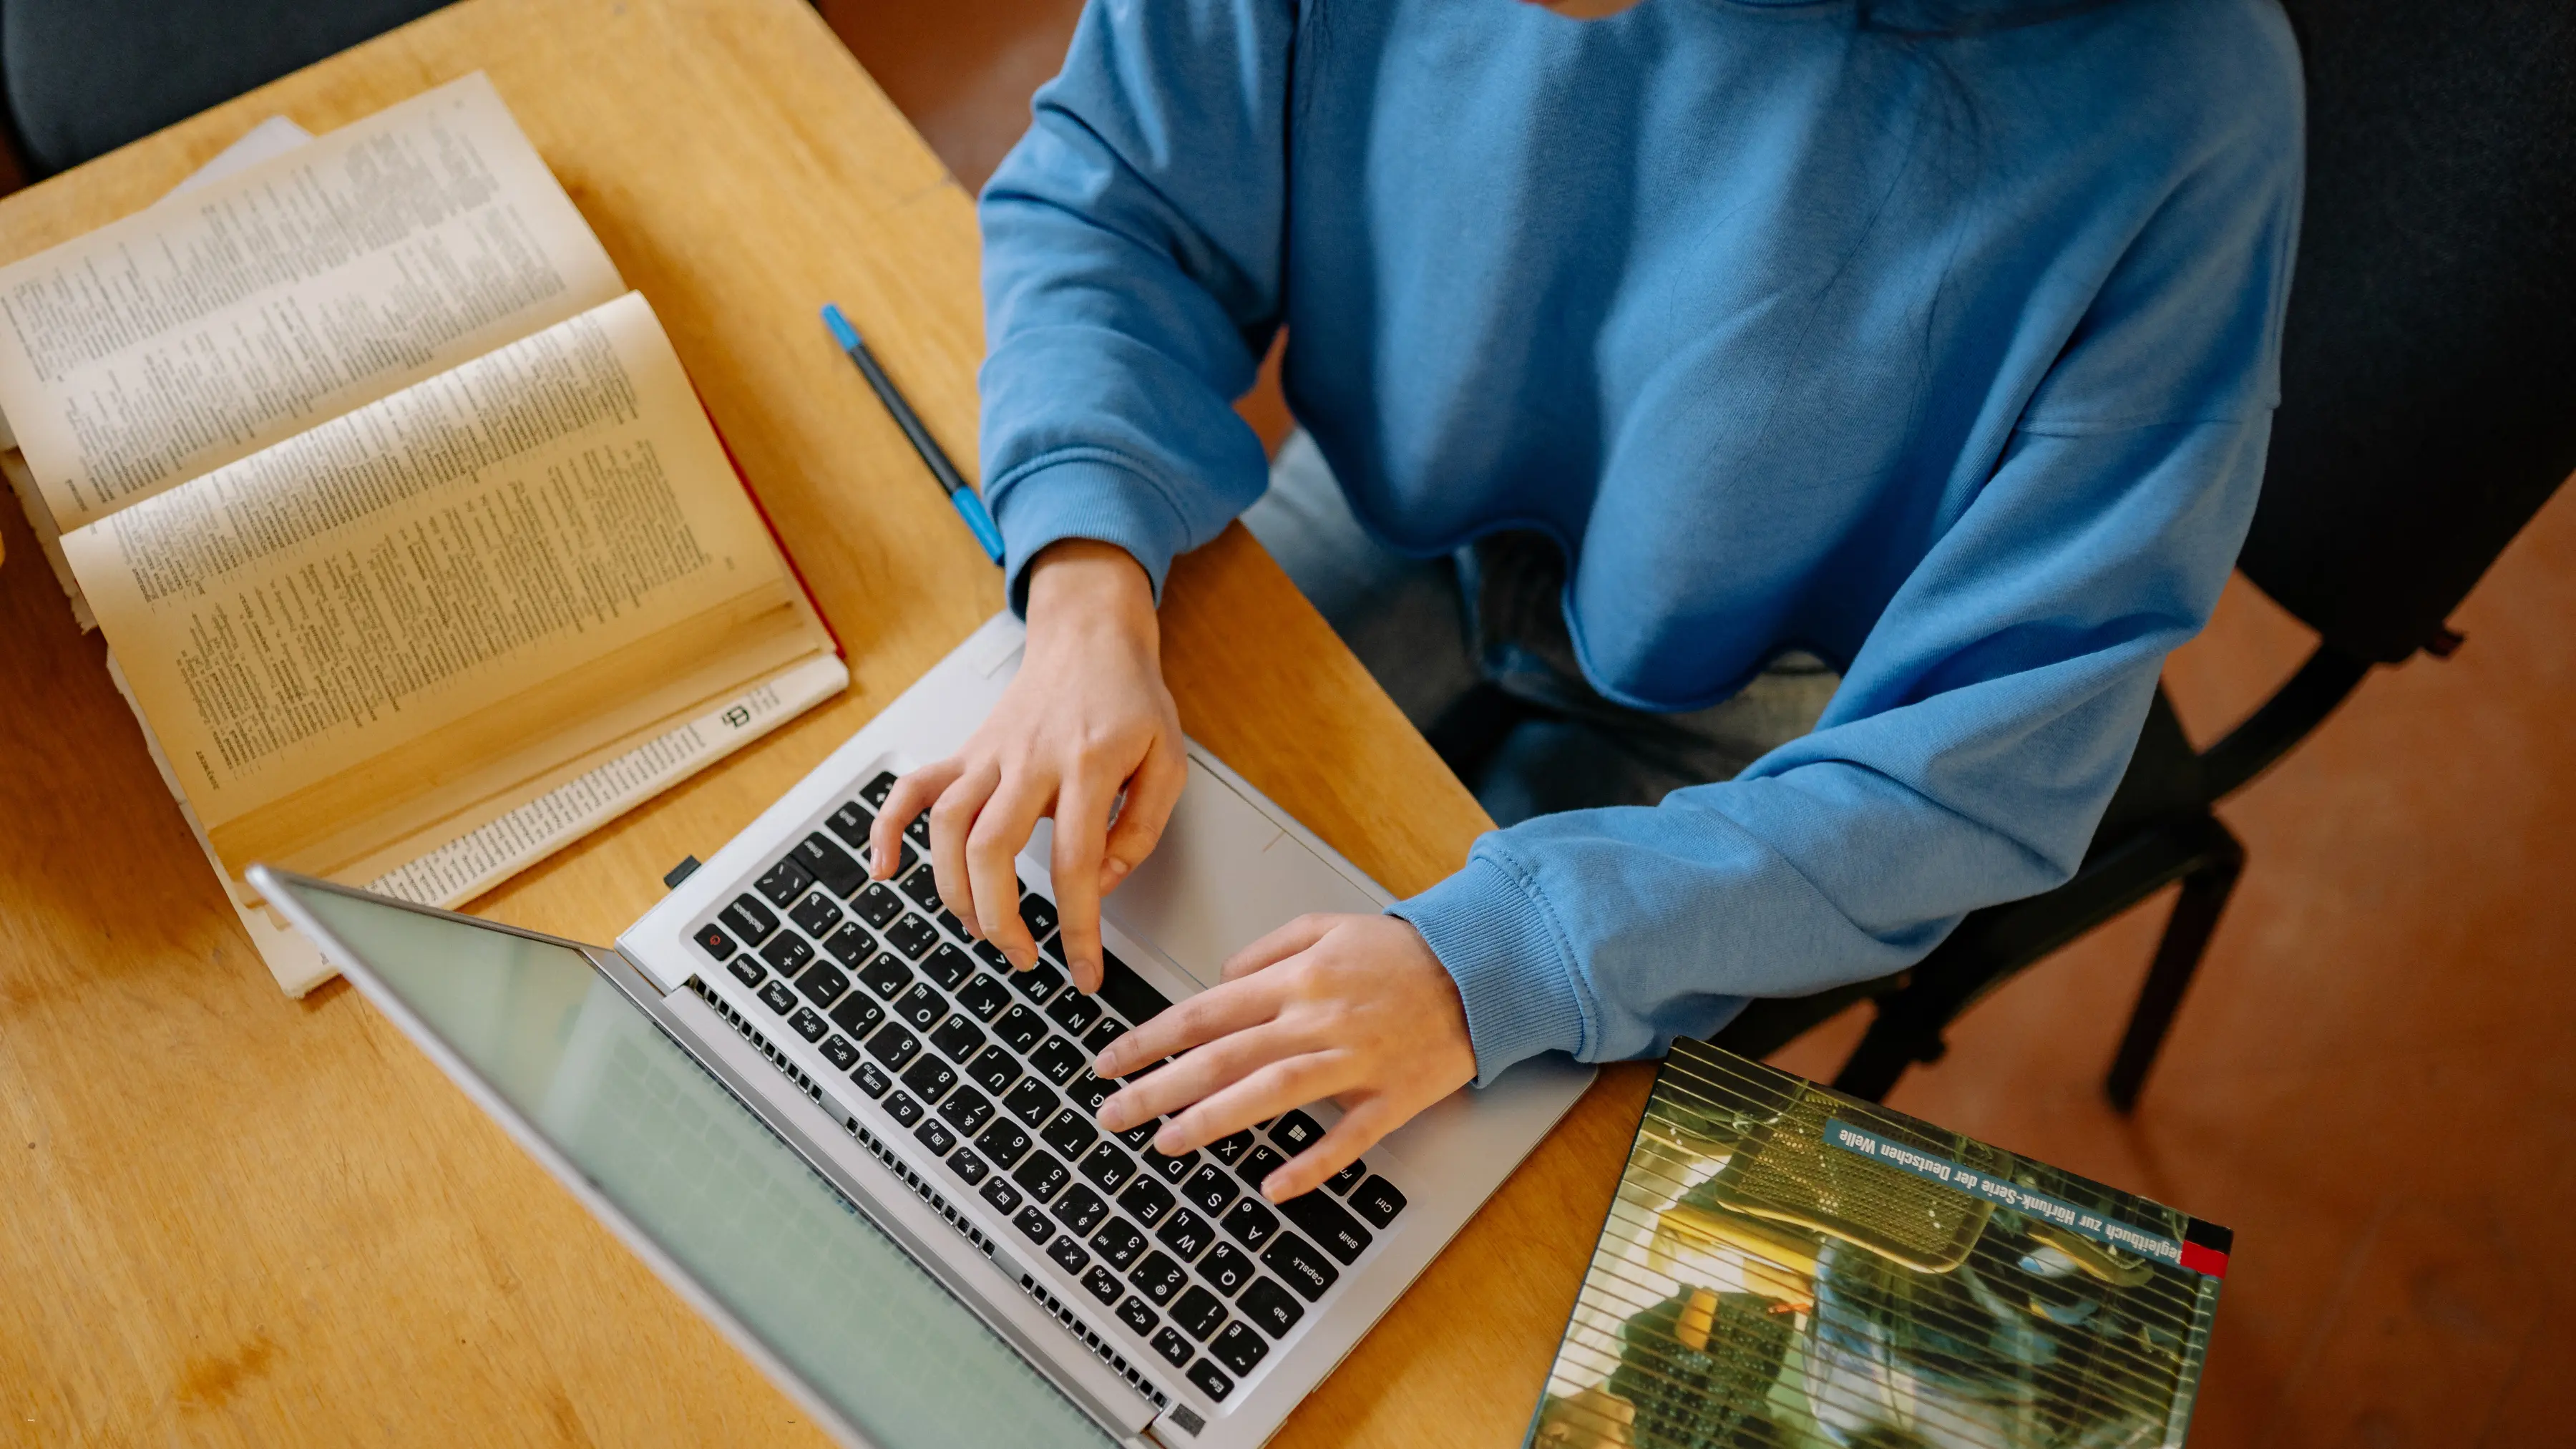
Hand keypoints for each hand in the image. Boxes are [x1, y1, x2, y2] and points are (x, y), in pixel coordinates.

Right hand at [869, 540, 1186, 989]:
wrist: (1090, 637)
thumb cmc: (1130, 701)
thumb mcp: (1169, 761)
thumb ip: (1142, 828)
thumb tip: (1102, 884)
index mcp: (1089, 765)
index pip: (1077, 863)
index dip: (1078, 927)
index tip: (1084, 972)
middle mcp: (1030, 759)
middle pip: (993, 848)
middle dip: (1000, 918)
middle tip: (1023, 957)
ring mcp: (989, 754)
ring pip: (948, 826)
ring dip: (955, 891)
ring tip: (981, 930)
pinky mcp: (966, 751)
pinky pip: (912, 787)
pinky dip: (887, 827)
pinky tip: (884, 868)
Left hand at [1092, 913, 1476, 1200]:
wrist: (1481, 968)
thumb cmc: (1402, 952)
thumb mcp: (1328, 925)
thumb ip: (1268, 949)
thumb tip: (1220, 978)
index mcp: (1296, 979)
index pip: (1205, 1012)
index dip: (1151, 1039)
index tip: (1110, 1061)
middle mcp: (1317, 1019)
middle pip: (1223, 1056)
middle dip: (1158, 1086)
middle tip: (1111, 1113)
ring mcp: (1355, 1060)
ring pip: (1272, 1092)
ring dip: (1213, 1120)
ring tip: (1165, 1142)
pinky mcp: (1392, 1096)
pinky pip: (1348, 1137)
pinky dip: (1311, 1164)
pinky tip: (1273, 1186)